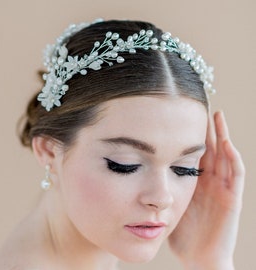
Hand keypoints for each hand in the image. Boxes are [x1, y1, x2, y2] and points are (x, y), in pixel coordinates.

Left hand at [168, 111, 244, 269]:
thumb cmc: (182, 234)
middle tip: (198, 106)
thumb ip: (161, 188)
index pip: (193, 152)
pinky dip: (232, 158)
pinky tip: (225, 143)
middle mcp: (210, 182)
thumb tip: (139, 171)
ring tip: (215, 115)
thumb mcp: (170, 204)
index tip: (179, 116)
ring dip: (221, 136)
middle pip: (209, 149)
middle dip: (205, 129)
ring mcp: (222, 189)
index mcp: (195, 182)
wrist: (198, 258)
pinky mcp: (232, 200)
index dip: (189, 135)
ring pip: (224, 156)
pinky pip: (235, 175)